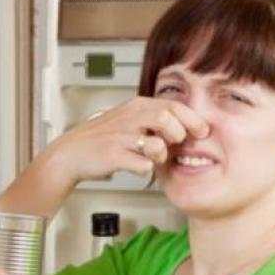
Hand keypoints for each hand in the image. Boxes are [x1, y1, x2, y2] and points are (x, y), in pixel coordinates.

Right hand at [48, 95, 209, 184]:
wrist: (71, 153)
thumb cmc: (103, 139)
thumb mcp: (129, 119)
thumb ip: (154, 120)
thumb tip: (184, 126)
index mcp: (137, 106)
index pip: (173, 105)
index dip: (192, 119)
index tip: (202, 131)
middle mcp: (130, 118)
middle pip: (167, 119)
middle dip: (178, 134)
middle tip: (176, 144)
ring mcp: (121, 137)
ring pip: (157, 142)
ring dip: (162, 153)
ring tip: (156, 157)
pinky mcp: (113, 156)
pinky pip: (141, 165)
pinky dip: (145, 169)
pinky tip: (139, 168)